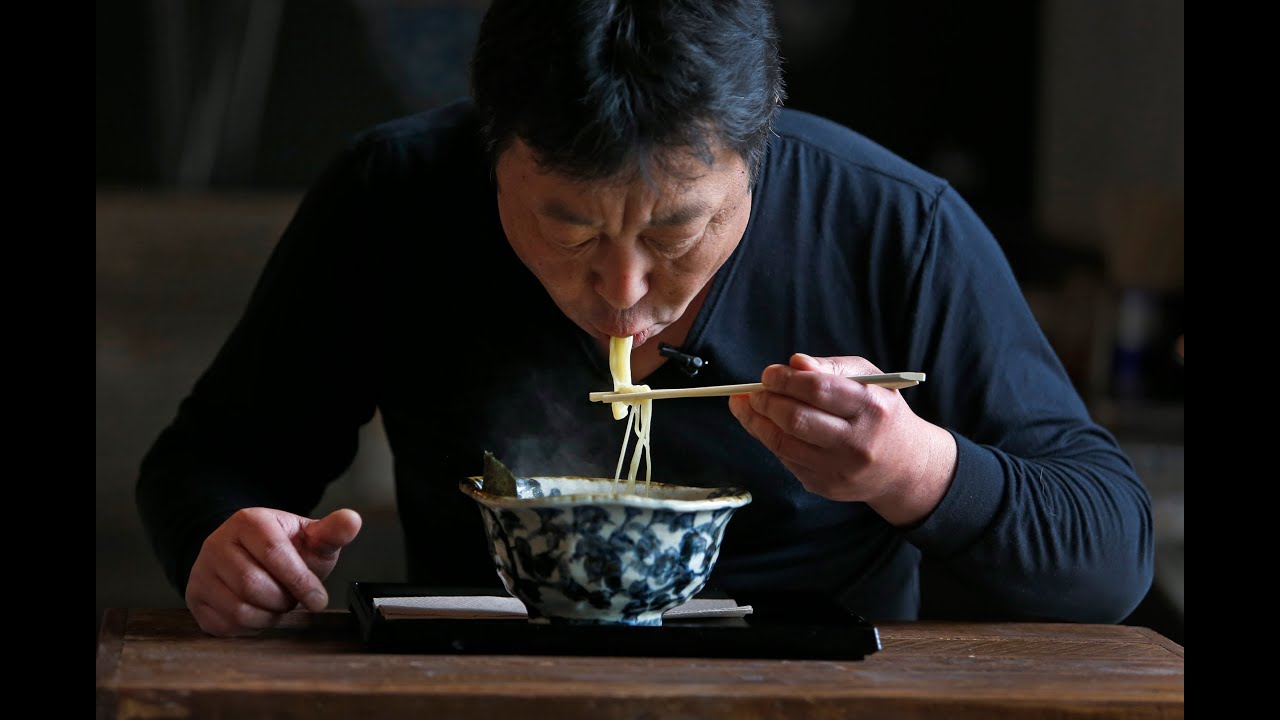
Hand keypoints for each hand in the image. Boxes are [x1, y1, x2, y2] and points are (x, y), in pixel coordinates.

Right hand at [185, 507, 362, 636]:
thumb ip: (332, 532)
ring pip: (239, 609)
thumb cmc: (287, 549)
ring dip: (269, 615)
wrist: (250, 557)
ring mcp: (201, 572)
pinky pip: (226, 625)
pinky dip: (252, 626)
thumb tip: (352, 520)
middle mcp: (217, 543)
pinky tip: (260, 611)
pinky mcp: (195, 599)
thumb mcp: (312, 538)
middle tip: (292, 597)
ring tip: (276, 602)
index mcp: (248, 521)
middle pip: (254, 585)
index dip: (300, 581)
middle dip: (283, 599)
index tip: (319, 599)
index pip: (274, 554)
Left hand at [728, 353, 955, 525]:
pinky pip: (787, 460)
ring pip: (784, 443)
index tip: (768, 374)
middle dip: (766, 402)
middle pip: (796, 419)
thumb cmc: (881, 414)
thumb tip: (795, 362)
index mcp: (872, 408)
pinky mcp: (826, 486)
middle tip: (754, 392)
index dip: (786, 380)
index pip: (818, 389)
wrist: (905, 467)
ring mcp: (841, 468)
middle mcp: (858, 442)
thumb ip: (831, 368)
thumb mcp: (869, 380)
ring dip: (757, 422)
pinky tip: (766, 427)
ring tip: (748, 406)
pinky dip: (772, 440)